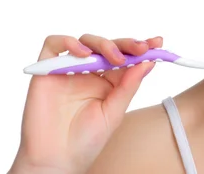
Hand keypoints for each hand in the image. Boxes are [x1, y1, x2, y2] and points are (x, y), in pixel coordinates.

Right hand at [10, 34, 161, 173]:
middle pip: (108, 45)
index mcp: (108, 80)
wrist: (56, 161)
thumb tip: (148, 62)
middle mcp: (88, 71)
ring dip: (103, 44)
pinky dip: (67, 41)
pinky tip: (82, 52)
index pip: (125, 56)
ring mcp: (68, 69)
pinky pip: (53, 44)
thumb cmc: (86, 140)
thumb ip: (128, 86)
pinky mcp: (46, 70)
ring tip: (115, 58)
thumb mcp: (114, 112)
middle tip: (141, 48)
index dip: (140, 47)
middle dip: (127, 44)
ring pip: (86, 41)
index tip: (157, 43)